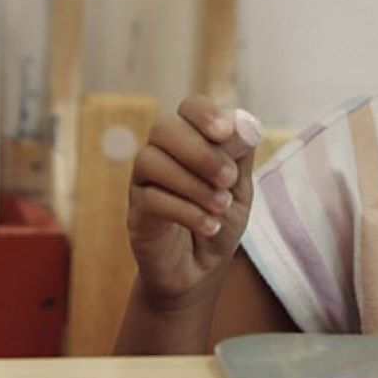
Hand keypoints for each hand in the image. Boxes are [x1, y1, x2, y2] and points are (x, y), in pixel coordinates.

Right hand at [128, 96, 261, 313]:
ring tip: (220, 206)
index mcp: (193, 139)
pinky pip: (151, 198)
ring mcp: (144, 180)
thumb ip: (239, 155)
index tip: (225, 134)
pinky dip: (186, 211)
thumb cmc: (219, 219)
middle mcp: (163, 152)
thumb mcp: (240, 188)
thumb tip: (241, 122)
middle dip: (200, 152)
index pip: (190, 106)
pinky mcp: (136, 211)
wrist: (200, 270)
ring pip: (151, 160)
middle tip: (228, 179)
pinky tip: (208, 225)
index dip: (205, 114)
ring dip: (193, 183)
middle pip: (164, 127)